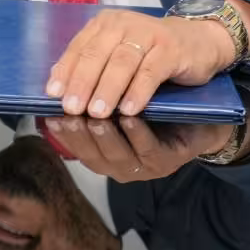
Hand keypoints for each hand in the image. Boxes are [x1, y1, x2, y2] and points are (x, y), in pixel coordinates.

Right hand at [41, 115, 233, 182]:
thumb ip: (91, 98)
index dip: (63, 133)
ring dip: (105, 137)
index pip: (76, 147)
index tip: (51, 113)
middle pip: (94, 156)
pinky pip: (149, 150)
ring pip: (119, 156)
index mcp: (103, 154)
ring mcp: (145, 167)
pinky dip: (136, 135)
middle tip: (69, 113)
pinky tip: (129, 118)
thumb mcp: (117, 102)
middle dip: (79, 135)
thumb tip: (56, 82)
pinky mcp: (169, 161)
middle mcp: (120, 166)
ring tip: (95, 115)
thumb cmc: (151, 106)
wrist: (199, 114)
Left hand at [45, 10, 233, 118]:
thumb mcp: (118, 53)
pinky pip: (151, 71)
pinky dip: (138, 92)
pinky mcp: (170, 48)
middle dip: (82, 83)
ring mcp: (148, 34)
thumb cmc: (151, 53)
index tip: (52, 96)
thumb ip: (92, 65)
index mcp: (105, 24)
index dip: (65, 72)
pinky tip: (129, 111)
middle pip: (97, 54)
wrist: (198, 41)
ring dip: (107, 89)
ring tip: (97, 113)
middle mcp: (123, 23)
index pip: (79, 47)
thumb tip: (58, 89)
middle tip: (71, 109)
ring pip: (122, 62)